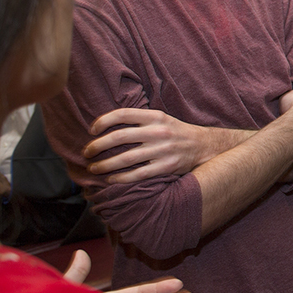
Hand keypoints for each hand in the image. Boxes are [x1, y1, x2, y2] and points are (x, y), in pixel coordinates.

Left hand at [84, 109, 246, 183]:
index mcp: (155, 116)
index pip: (121, 114)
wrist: (205, 146)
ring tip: (94, 168)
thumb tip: (106, 126)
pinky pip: (138, 174)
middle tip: (87, 153)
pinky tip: (112, 179)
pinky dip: (121, 178)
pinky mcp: (167, 167)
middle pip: (119, 137)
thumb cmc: (177, 132)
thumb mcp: (161, 119)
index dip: (102, 122)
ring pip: (125, 158)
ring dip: (105, 165)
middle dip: (97, 146)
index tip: (92, 131)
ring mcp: (163, 150)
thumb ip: (138, 120)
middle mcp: (158, 131)